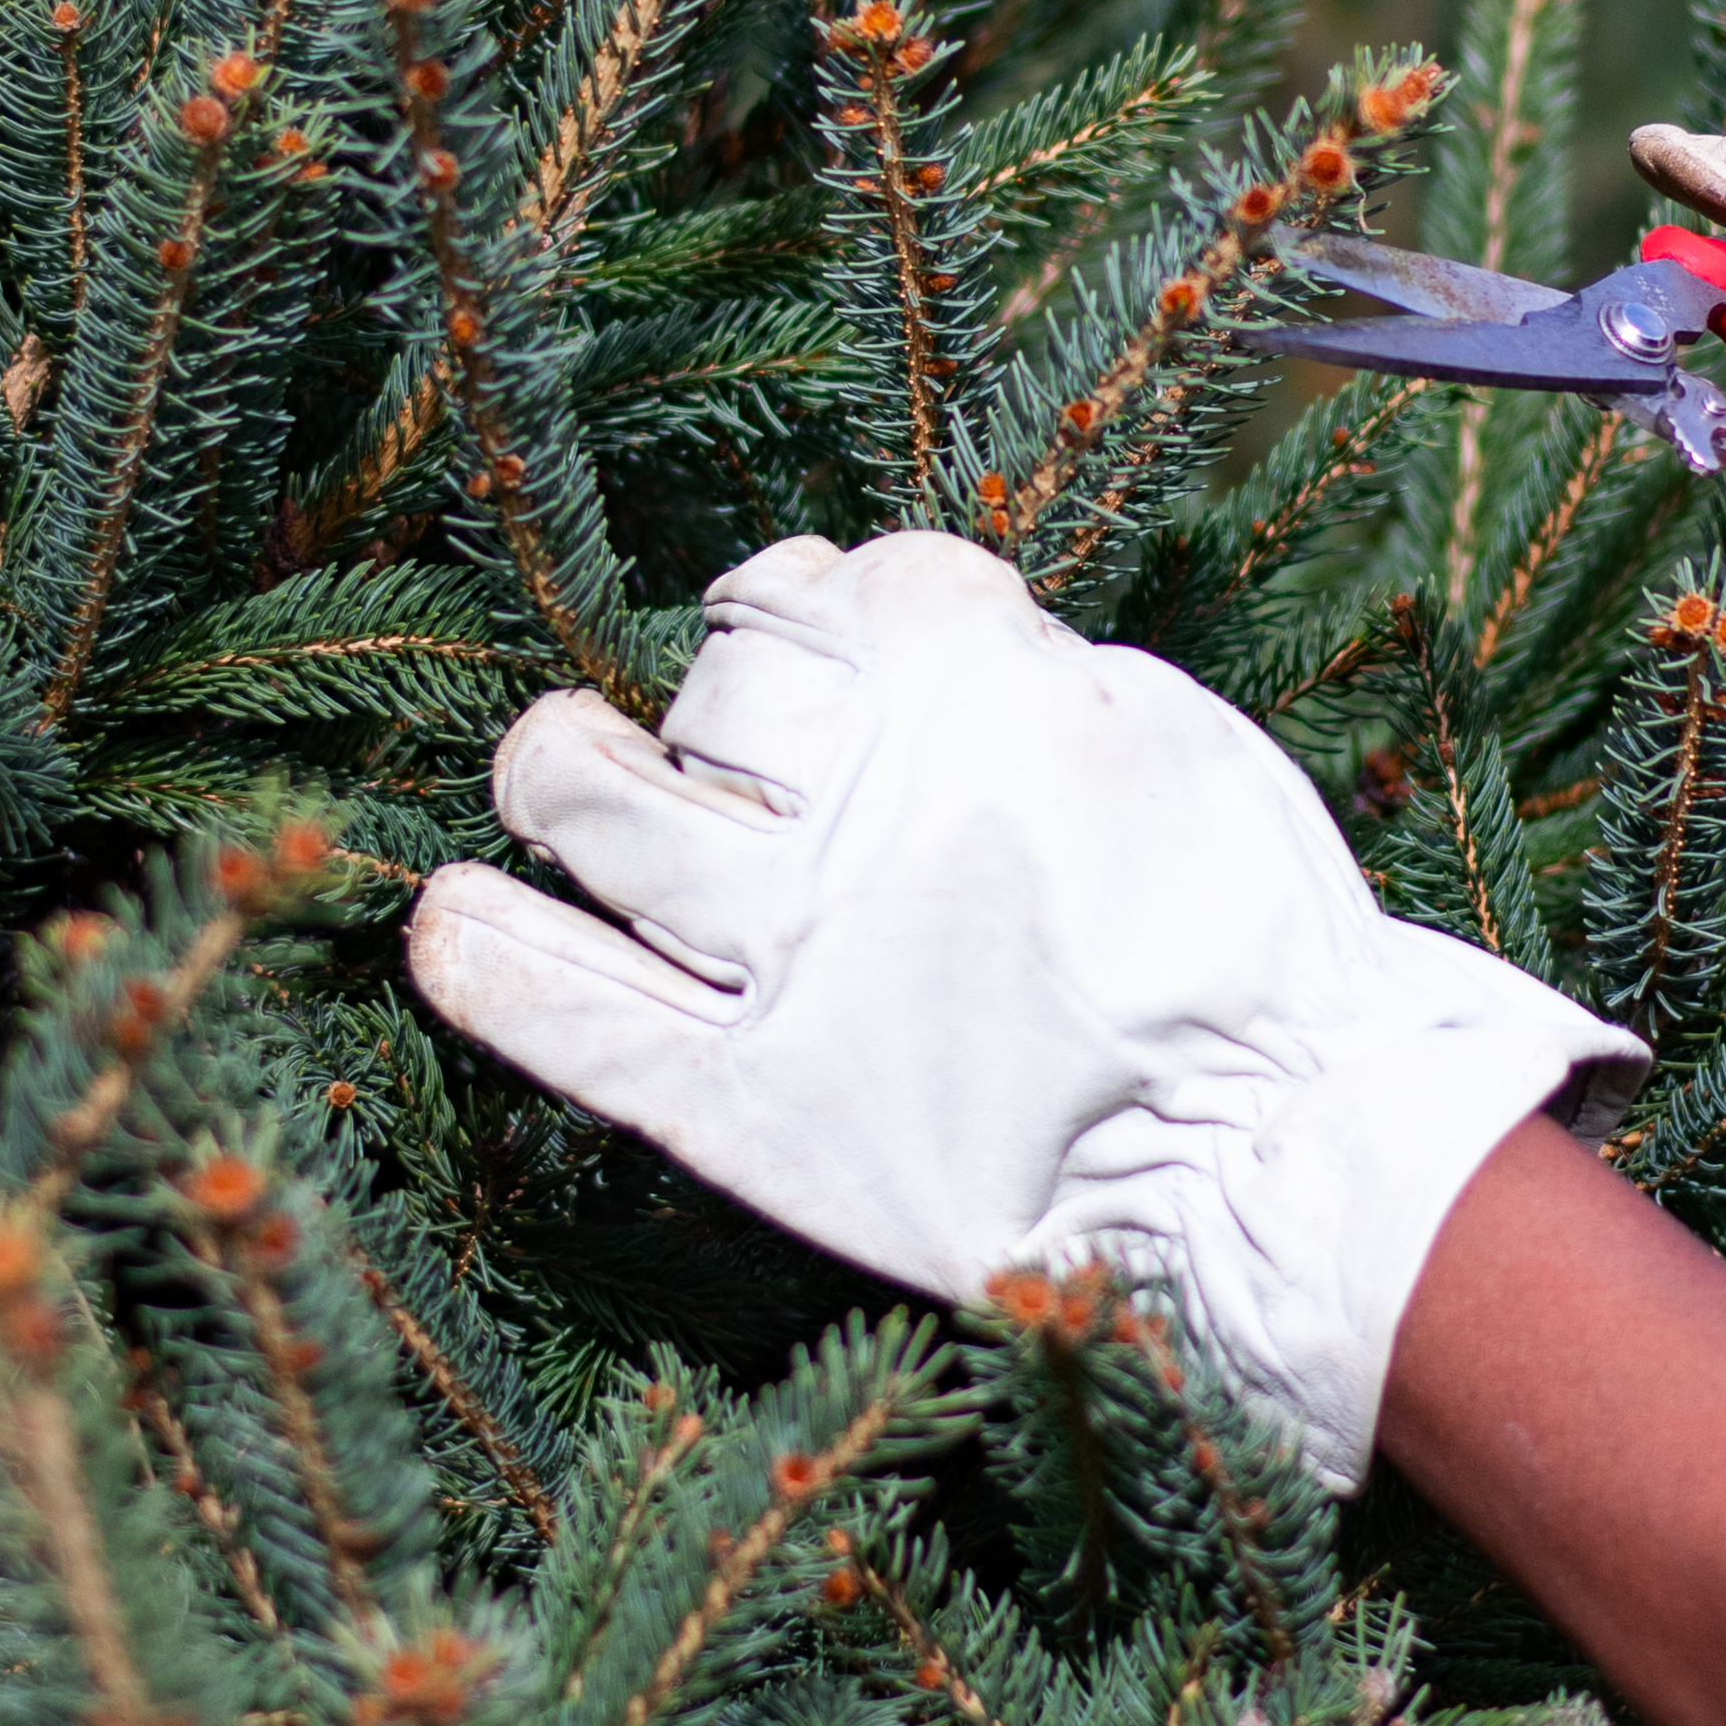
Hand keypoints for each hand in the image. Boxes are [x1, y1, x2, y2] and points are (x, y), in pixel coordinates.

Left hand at [404, 531, 1644, 1488]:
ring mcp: (782, 940)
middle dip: (719, 679)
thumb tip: (906, 648)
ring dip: (555, 766)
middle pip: (714, 670)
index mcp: (966, 671)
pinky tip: (444, 924)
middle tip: (725, 728)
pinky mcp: (744, 1097)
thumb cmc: (1250, 934)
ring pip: (593, 797)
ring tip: (554, 770)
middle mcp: (847, 785)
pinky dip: (489, 963)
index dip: (838, 597)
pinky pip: (571, 1011)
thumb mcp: (1157, 726)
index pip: (843, 575)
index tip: (846, 634)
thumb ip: (1015, 673)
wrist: (1280, 1150)